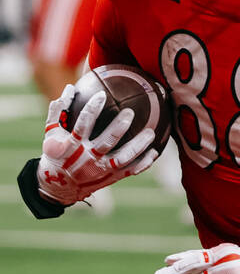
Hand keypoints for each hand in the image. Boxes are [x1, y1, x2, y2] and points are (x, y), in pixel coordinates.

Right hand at [36, 83, 158, 205]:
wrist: (60, 186)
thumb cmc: (56, 154)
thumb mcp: (51, 134)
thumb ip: (58, 111)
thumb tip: (70, 87)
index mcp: (73, 146)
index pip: (83, 125)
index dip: (92, 110)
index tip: (101, 95)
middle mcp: (88, 158)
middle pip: (106, 142)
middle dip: (118, 127)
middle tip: (130, 112)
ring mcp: (101, 169)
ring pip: (123, 158)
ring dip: (138, 146)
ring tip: (151, 133)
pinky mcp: (112, 178)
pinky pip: (130, 170)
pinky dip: (144, 163)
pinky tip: (155, 152)